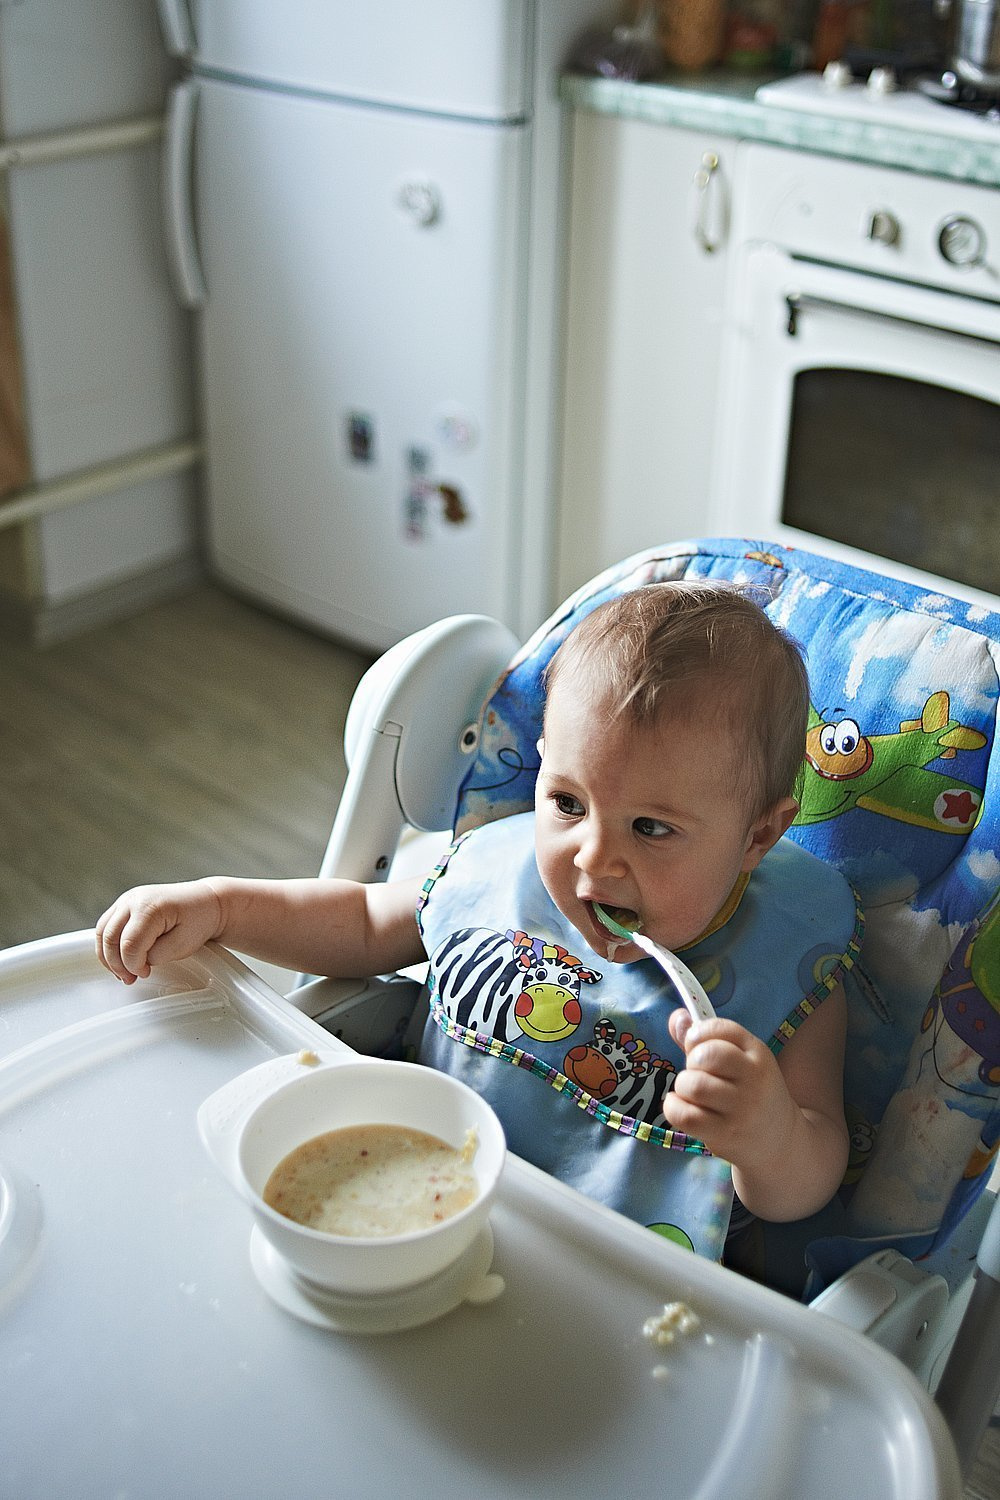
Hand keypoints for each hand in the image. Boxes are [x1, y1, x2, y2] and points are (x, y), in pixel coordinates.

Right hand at [95, 880, 224, 982]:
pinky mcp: (124, 905)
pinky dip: (108, 945)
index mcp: (150, 907)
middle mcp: (134, 899)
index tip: (144, 973)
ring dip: (108, 956)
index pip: (129, 944)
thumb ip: (157, 955)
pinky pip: (106, 926)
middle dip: (117, 964)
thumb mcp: (183, 944)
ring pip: (103, 932)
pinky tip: (119, 959)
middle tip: (130, 978)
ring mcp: (127, 900)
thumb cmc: (199, 919)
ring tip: (124, 972)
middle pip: (110, 937)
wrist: (206, 902)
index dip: (133, 965)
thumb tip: (138, 961)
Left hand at [661, 1009, 794, 1170]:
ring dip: (683, 1087)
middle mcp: (754, 1078)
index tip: (697, 1046)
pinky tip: (682, 1106)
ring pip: (693, 1085)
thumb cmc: (751, 1093)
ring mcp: (741, 1109)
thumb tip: (677, 1017)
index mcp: (758, 1053)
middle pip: (705, 1056)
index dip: (698, 1034)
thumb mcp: (741, 1061)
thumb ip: (706, 1038)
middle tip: (697, 1074)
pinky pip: (685, 1115)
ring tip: (692, 1094)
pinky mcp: (725, 1134)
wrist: (780, 1141)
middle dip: (691, 1062)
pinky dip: (673, 1107)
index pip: (720, 1029)